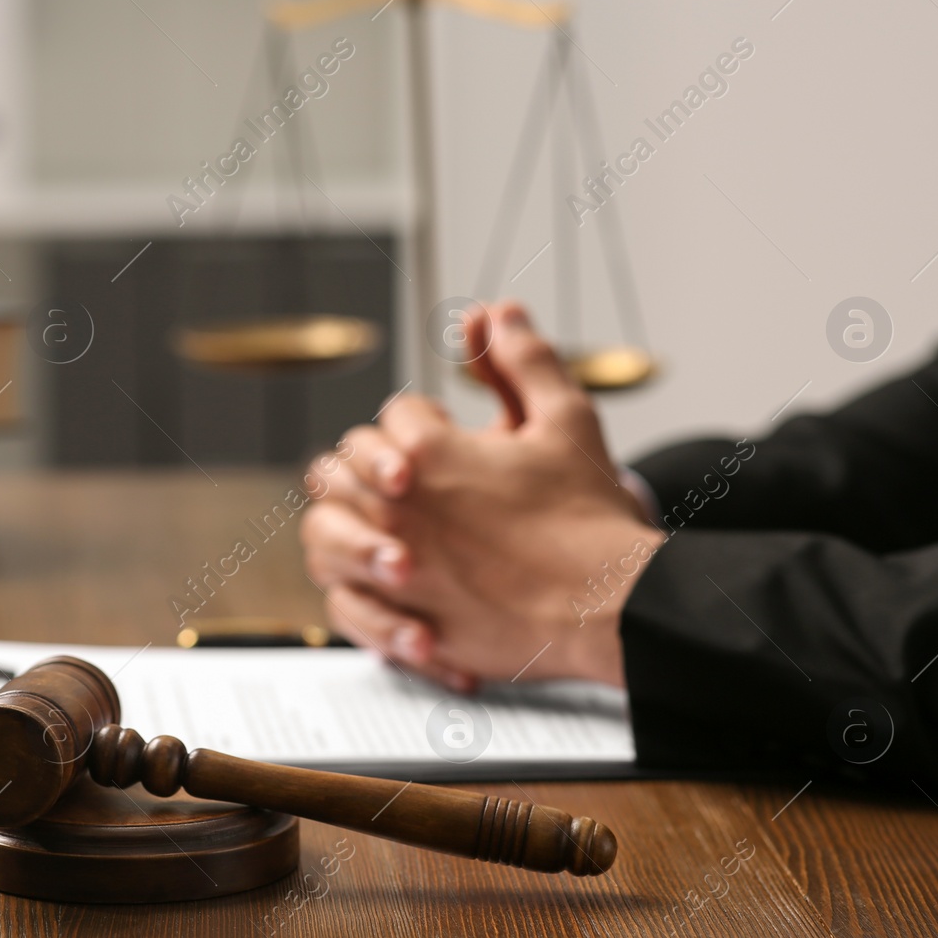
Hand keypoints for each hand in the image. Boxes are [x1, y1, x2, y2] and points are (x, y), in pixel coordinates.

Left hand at [300, 302, 663, 688]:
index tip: (447, 435)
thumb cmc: (590, 517)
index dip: (422, 419)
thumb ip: (522, 360)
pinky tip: (386, 585)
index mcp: (429, 454)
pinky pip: (345, 605)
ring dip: (345, 524)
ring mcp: (395, 571)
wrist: (613, 606)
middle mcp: (398, 511)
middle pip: (341, 469)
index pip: (394, 416)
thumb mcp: (565, 418)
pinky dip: (357, 593)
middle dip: (371, 465)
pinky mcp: (404, 623)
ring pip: (324, 535)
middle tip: (402, 477)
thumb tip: (494, 314)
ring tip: (378, 527)